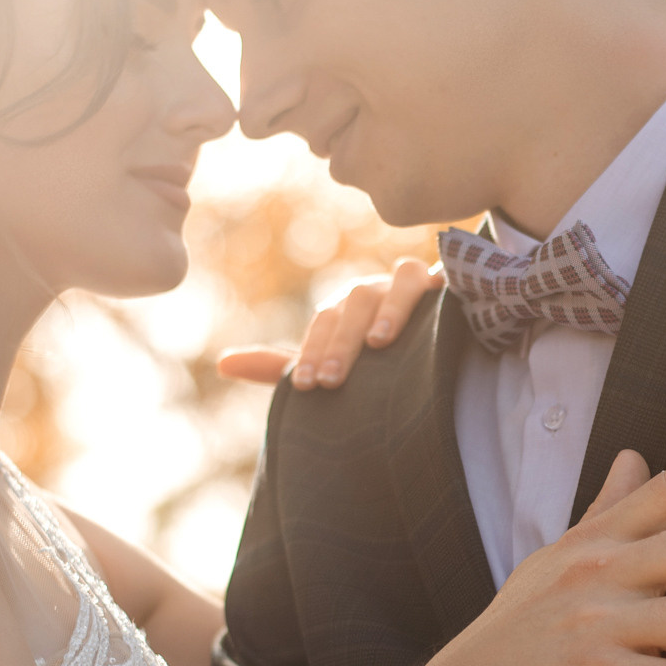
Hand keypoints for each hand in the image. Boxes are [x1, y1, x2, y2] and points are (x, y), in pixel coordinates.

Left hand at [214, 258, 441, 388]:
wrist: (445, 358)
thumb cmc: (382, 369)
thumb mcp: (331, 369)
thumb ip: (281, 367)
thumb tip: (221, 363)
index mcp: (345, 314)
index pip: (321, 327)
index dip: (310, 354)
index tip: (304, 388)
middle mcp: (373, 296)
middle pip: (349, 308)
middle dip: (338, 344)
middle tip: (329, 381)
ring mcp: (406, 288)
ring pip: (385, 288)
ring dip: (382, 313)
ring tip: (378, 345)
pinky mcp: (440, 287)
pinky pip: (425, 277)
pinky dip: (420, 289)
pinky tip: (423, 314)